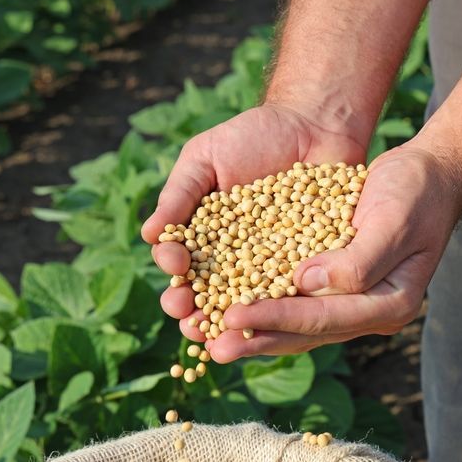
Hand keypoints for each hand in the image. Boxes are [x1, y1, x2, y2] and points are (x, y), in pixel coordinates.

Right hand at [141, 103, 367, 341]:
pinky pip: (291, 296)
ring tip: (224, 337)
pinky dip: (280, 312)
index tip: (176, 269)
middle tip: (191, 321)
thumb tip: (148, 234)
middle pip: (207, 297)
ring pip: (245, 307)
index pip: (179, 266)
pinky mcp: (305, 270)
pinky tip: (273, 323)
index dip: (174, 274)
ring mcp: (268, 270)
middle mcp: (231, 262)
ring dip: (231, 326)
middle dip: (195, 313)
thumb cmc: (252, 137)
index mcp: (200, 239)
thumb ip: (179, 194)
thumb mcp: (206, 157)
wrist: (313, 125)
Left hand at [208, 142, 461, 361]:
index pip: (324, 318)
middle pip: (306, 333)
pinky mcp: (334, 288)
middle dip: (256, 339)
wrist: (428, 176)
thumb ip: (358, 260)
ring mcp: (352, 304)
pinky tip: (227, 310)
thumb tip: (307, 283)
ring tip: (210, 341)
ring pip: (296, 327)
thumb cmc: (416, 192)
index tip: (233, 317)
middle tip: (212, 348)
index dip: (277, 318)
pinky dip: (262, 307)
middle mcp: (369, 312)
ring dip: (253, 333)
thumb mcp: (394, 219)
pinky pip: (294, 304)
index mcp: (390, 304)